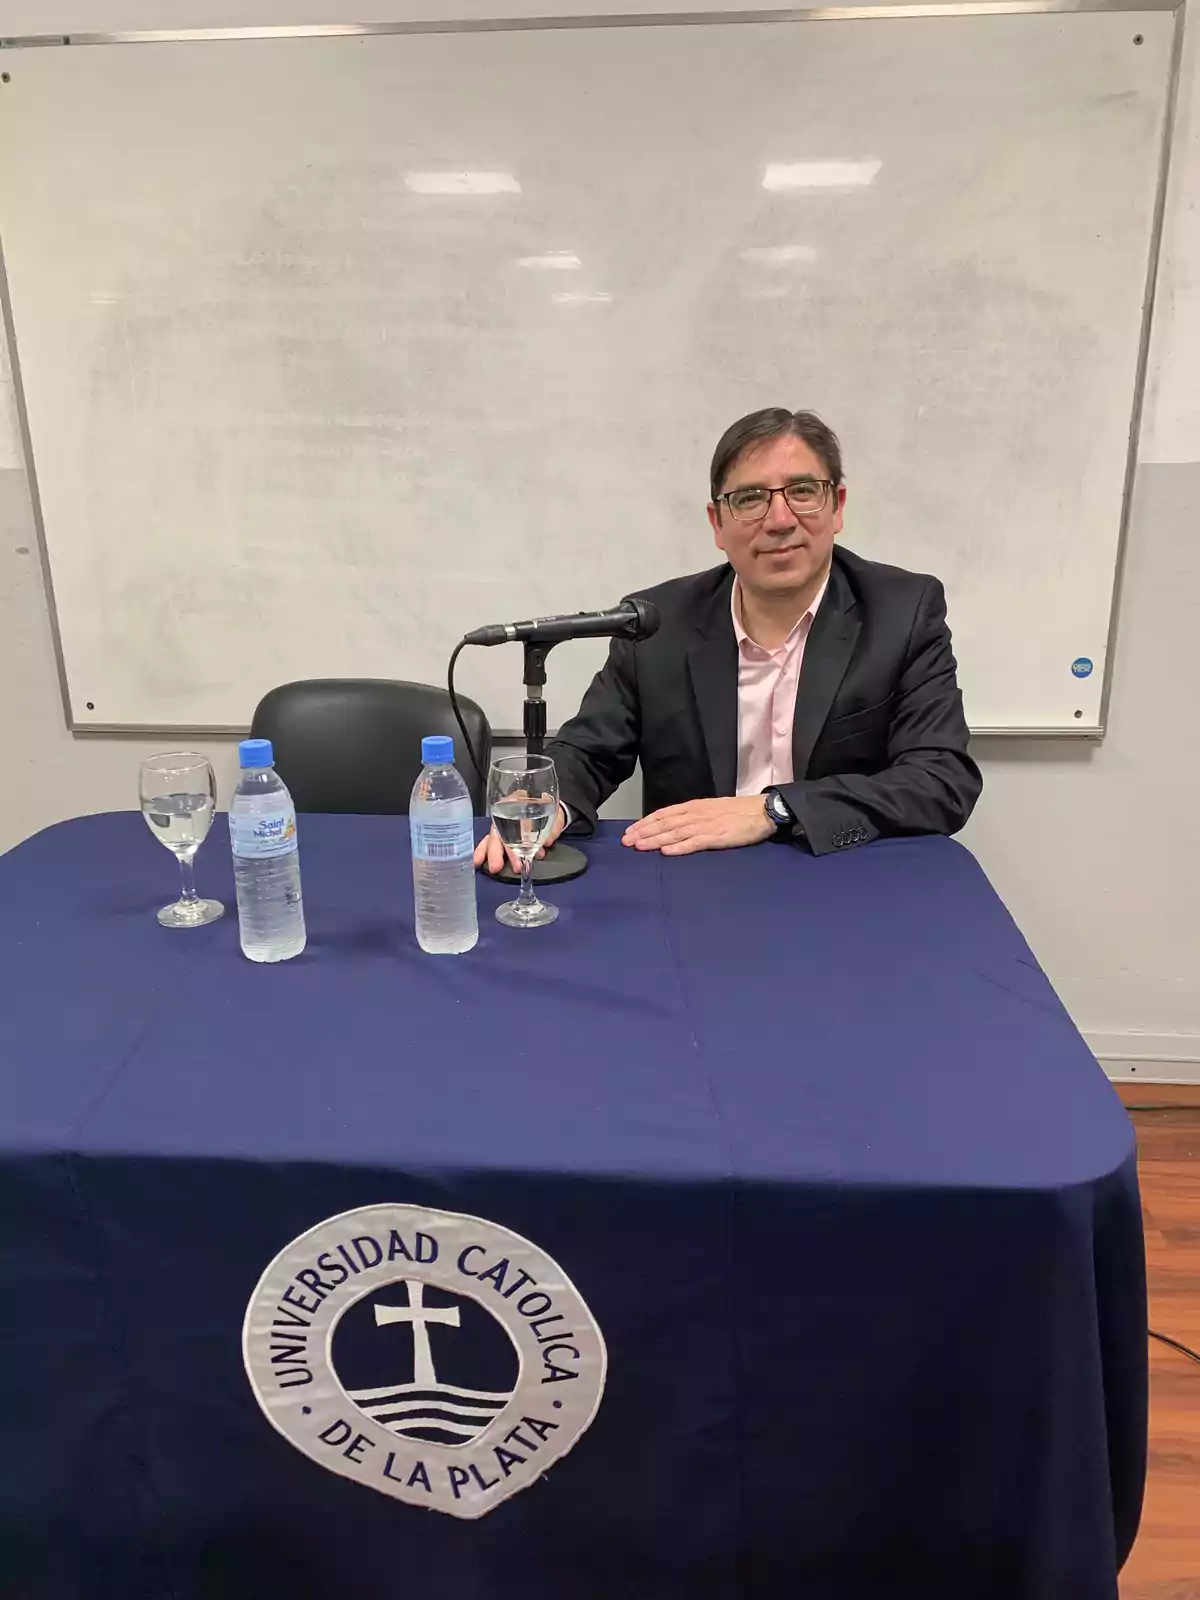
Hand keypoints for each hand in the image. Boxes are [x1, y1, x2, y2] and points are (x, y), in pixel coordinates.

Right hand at [474, 802, 567, 875]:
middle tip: (501, 866)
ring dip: (492, 854)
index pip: (513, 817)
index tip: (522, 848)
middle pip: (499, 831)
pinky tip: (477, 862)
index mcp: (518, 802)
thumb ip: (553, 827)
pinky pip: (487, 841)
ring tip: (493, 868)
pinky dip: (482, 851)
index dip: (516, 834)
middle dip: (499, 850)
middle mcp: (505, 813)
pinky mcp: (498, 833)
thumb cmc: (547, 807)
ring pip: (492, 837)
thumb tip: (547, 842)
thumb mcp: (555, 813)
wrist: (545, 804)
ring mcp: (500, 823)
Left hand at [622, 795, 773, 856]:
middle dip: (643, 833)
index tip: (630, 831)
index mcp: (693, 807)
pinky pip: (694, 843)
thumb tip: (672, 825)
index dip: (645, 823)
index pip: (663, 814)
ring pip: (674, 833)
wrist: (761, 811)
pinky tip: (666, 852)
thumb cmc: (737, 812)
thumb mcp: (710, 809)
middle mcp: (695, 814)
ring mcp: (705, 826)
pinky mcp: (716, 837)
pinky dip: (679, 847)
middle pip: (664, 824)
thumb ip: (692, 816)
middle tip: (626, 842)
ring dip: (655, 840)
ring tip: (639, 847)